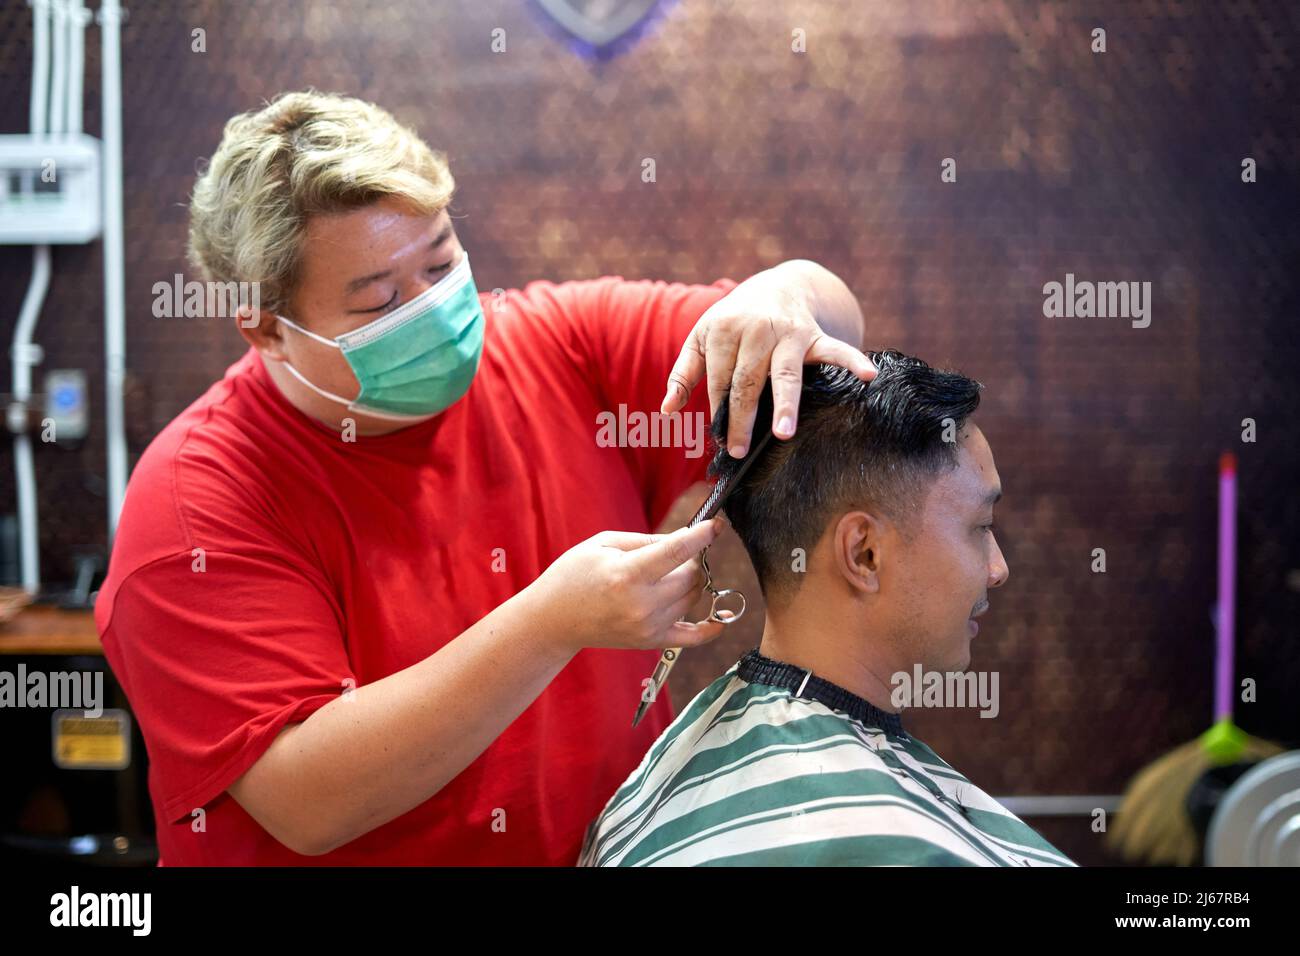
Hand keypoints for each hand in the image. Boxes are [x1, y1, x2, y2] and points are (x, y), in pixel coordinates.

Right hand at [524, 519, 728, 655]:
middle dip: (690, 559)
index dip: (701, 535)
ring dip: (690, 582)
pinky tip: (721, 619)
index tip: (716, 524)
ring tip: (667, 574)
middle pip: (690, 575)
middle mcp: (641, 604)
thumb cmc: (575, 575)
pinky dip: (710, 628)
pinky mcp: (651, 641)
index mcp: (627, 575)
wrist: (554, 620)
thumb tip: (685, 539)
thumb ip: (647, 540)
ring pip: (693, 597)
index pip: (677, 552)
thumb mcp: (604, 544)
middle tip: (673, 552)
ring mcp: (648, 626)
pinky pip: (693, 636)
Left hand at [661, 261, 874, 456]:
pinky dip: (853, 360)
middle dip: (742, 419)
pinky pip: (836, 350)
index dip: (718, 411)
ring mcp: (788, 332)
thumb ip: (685, 374)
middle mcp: (755, 329)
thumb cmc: (734, 321)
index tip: (719, 441)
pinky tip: (868, 376)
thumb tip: (667, 410)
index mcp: (722, 329)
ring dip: (785, 403)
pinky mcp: (814, 335)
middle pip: (747, 383)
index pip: (720, 380)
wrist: (778, 285)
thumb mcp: (702, 338)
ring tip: (783, 432)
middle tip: (738, 451)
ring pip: (785, 374)